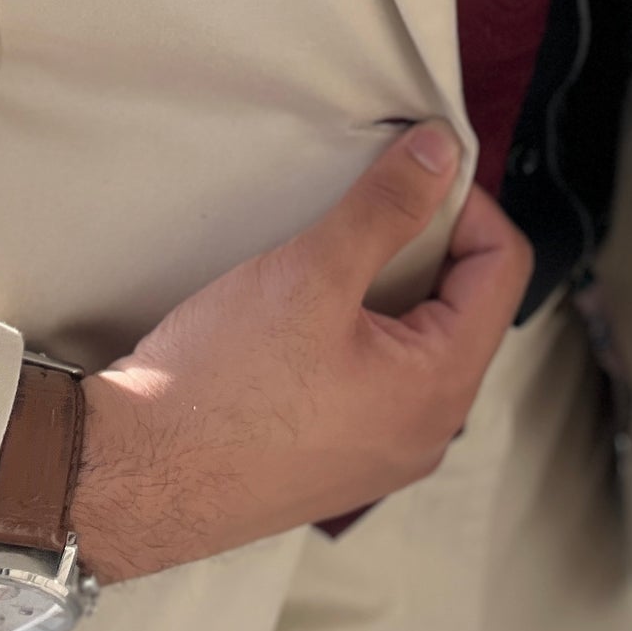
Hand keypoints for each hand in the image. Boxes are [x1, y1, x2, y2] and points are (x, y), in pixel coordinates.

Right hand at [67, 120, 533, 585]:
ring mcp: (384, 452)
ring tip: (330, 253)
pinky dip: (359, 328)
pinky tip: (303, 311)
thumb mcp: (311, 273)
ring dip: (388, 284)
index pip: (503, 268)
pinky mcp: (338, 459)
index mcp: (440, 387)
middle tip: (366, 206)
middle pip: (467, 304)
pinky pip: (380, 378)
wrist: (128, 478)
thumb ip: (387, 206)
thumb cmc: (218, 385)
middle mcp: (428, 430)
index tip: (411, 173)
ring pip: (419, 340)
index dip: (466, 205)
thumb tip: (442, 152)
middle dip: (426, 242)